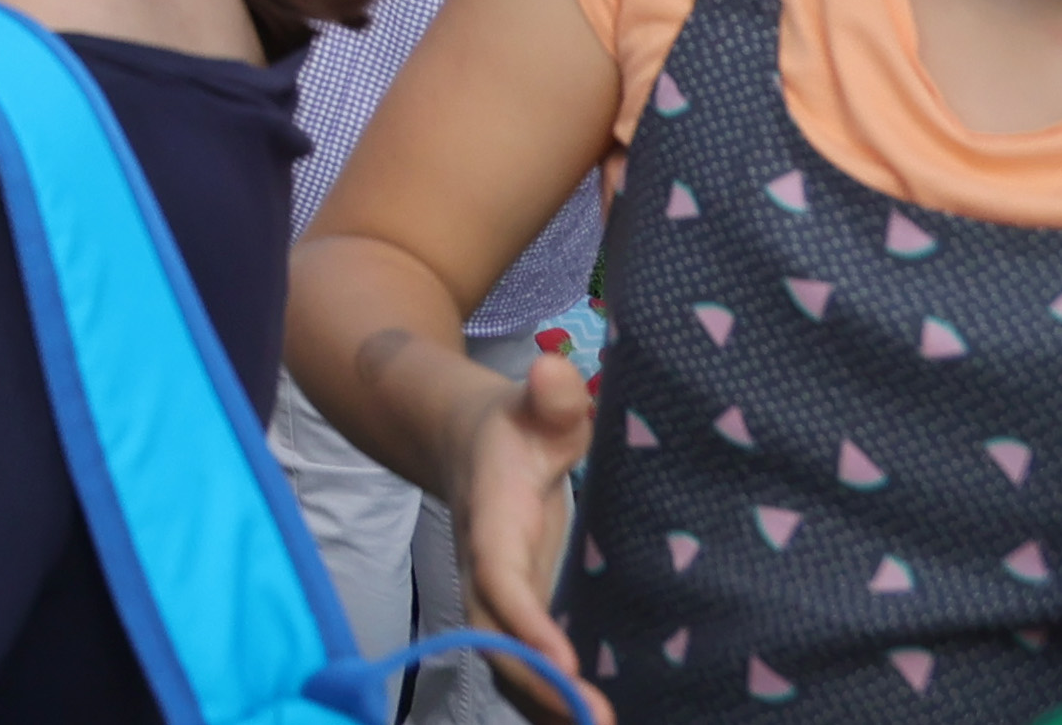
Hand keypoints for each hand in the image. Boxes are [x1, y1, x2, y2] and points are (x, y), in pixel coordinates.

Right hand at [445, 346, 606, 719]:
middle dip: (538, 685)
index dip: (526, 621)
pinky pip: (522, 665)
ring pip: (505, 663)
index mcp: (490, 522)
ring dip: (544, 704)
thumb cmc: (514, 427)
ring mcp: (494, 597)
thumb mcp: (534, 407)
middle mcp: (484, 570)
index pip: (499, 577)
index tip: (566, 662)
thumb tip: (554, 371)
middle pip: (495, 639)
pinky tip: (590, 717)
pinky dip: (549, 700)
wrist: (465, 441)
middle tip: (597, 719)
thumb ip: (549, 398)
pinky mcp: (514, 612)